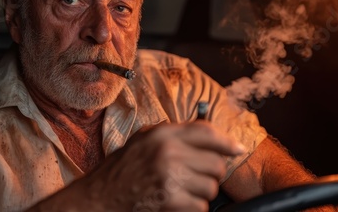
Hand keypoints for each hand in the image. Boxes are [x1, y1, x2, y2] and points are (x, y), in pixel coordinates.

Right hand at [80, 121, 245, 211]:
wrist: (101, 198)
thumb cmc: (122, 169)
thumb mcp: (142, 140)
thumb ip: (171, 132)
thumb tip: (207, 133)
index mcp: (161, 134)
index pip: (207, 132)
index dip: (226, 141)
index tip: (236, 149)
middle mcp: (168, 153)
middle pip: (216, 163)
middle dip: (210, 172)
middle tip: (194, 175)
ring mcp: (170, 178)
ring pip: (211, 187)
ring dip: (200, 191)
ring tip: (180, 189)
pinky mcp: (172, 202)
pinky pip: (201, 206)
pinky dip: (192, 207)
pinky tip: (175, 202)